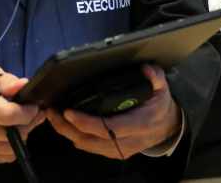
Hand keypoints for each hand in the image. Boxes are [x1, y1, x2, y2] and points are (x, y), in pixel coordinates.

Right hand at [0, 64, 43, 162]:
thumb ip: (6, 81)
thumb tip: (23, 85)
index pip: (6, 115)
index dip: (26, 112)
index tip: (33, 107)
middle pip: (11, 134)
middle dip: (28, 123)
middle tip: (33, 113)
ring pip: (10, 148)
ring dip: (22, 136)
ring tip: (22, 122)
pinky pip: (3, 157)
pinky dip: (11, 146)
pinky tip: (10, 132)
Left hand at [46, 64, 180, 158]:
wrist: (168, 128)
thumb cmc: (160, 106)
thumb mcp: (163, 89)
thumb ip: (156, 77)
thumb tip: (147, 68)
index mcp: (139, 125)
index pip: (109, 128)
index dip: (87, 122)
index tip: (69, 111)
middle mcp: (127, 141)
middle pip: (91, 140)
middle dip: (68, 128)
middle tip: (52, 111)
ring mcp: (119, 150)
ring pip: (87, 146)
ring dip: (67, 132)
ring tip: (53, 116)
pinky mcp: (113, 152)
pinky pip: (90, 148)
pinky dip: (75, 136)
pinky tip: (65, 124)